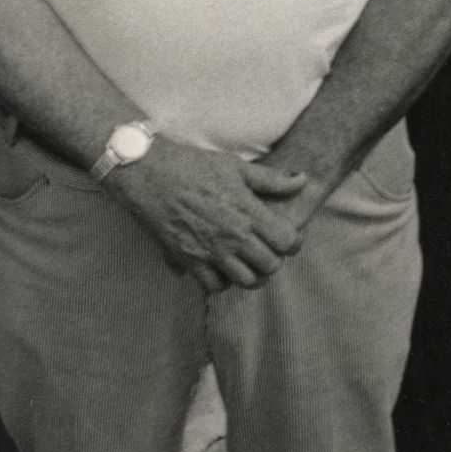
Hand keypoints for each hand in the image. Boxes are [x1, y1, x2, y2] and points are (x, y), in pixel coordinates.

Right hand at [111, 142, 307, 291]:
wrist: (148, 172)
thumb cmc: (192, 165)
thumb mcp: (234, 166)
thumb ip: (271, 180)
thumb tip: (302, 180)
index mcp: (247, 211)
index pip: (288, 242)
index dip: (293, 242)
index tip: (285, 237)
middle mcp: (232, 235)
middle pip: (271, 266)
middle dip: (273, 259)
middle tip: (264, 249)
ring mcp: (210, 250)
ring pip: (246, 281)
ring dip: (250, 273)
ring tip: (245, 261)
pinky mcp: (188, 259)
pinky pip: (214, 286)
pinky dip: (221, 281)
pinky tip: (219, 265)